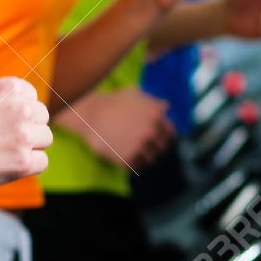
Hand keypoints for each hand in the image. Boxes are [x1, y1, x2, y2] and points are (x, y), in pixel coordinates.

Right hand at [0, 77, 51, 196]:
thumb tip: (6, 91)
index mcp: (8, 88)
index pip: (32, 97)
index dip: (19, 111)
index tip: (4, 122)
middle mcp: (20, 108)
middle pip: (42, 118)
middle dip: (27, 127)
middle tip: (3, 139)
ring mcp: (23, 136)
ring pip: (44, 139)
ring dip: (29, 147)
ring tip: (4, 153)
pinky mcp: (21, 163)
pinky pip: (41, 162)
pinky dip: (27, 166)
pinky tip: (8, 166)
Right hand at [55, 88, 174, 169]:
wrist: (89, 115)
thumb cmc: (111, 101)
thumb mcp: (134, 93)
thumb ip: (152, 101)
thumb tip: (165, 106)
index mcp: (156, 115)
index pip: (171, 133)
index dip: (166, 136)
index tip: (161, 139)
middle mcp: (151, 131)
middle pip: (162, 147)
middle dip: (156, 147)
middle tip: (148, 147)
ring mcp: (140, 146)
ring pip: (151, 159)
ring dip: (146, 157)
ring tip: (138, 154)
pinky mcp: (128, 159)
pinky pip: (137, 166)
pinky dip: (135, 164)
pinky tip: (129, 159)